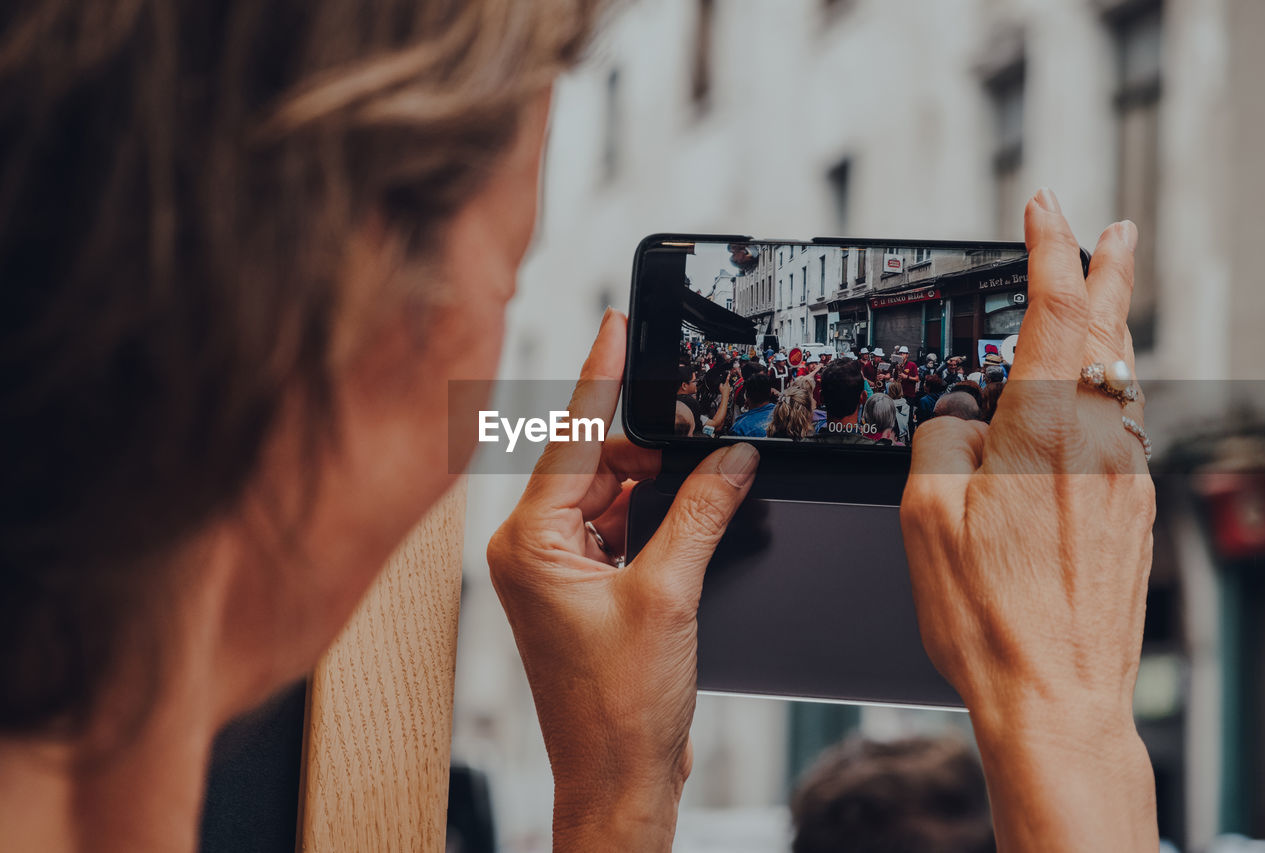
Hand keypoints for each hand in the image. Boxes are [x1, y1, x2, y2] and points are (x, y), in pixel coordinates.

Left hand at [488, 309, 758, 850]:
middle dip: (650, 444)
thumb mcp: (669, 596)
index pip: (567, 438)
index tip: (616, 324)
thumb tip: (730, 459)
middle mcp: (533, 550)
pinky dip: (660, 515)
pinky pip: (623, 526)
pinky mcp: (586, 587)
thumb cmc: (619, 710)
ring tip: (711, 470)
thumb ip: (700, 513)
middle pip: (596, 463)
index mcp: (528, 544)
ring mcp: (559, 569)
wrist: (620, 780)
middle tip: (706, 425)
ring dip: (660, 483)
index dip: (600, 376)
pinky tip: (699, 508)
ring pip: (613, 493)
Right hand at [901, 189, 1156, 851]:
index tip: (1046, 206)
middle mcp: (1100, 445)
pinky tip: (1091, 402)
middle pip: (1109, 333)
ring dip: (1110, 332)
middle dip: (1110, 272)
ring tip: (1102, 302)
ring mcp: (1125, 481)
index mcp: (1045, 431)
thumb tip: (961, 409)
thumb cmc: (987, 617)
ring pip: (1121, 382)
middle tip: (1117, 230)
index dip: (1050, 246)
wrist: (1056, 697)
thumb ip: (942, 435)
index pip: (1054, 309)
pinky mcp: (1131, 515)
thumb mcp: (926, 513)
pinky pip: (1121, 429)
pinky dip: (1106, 393)